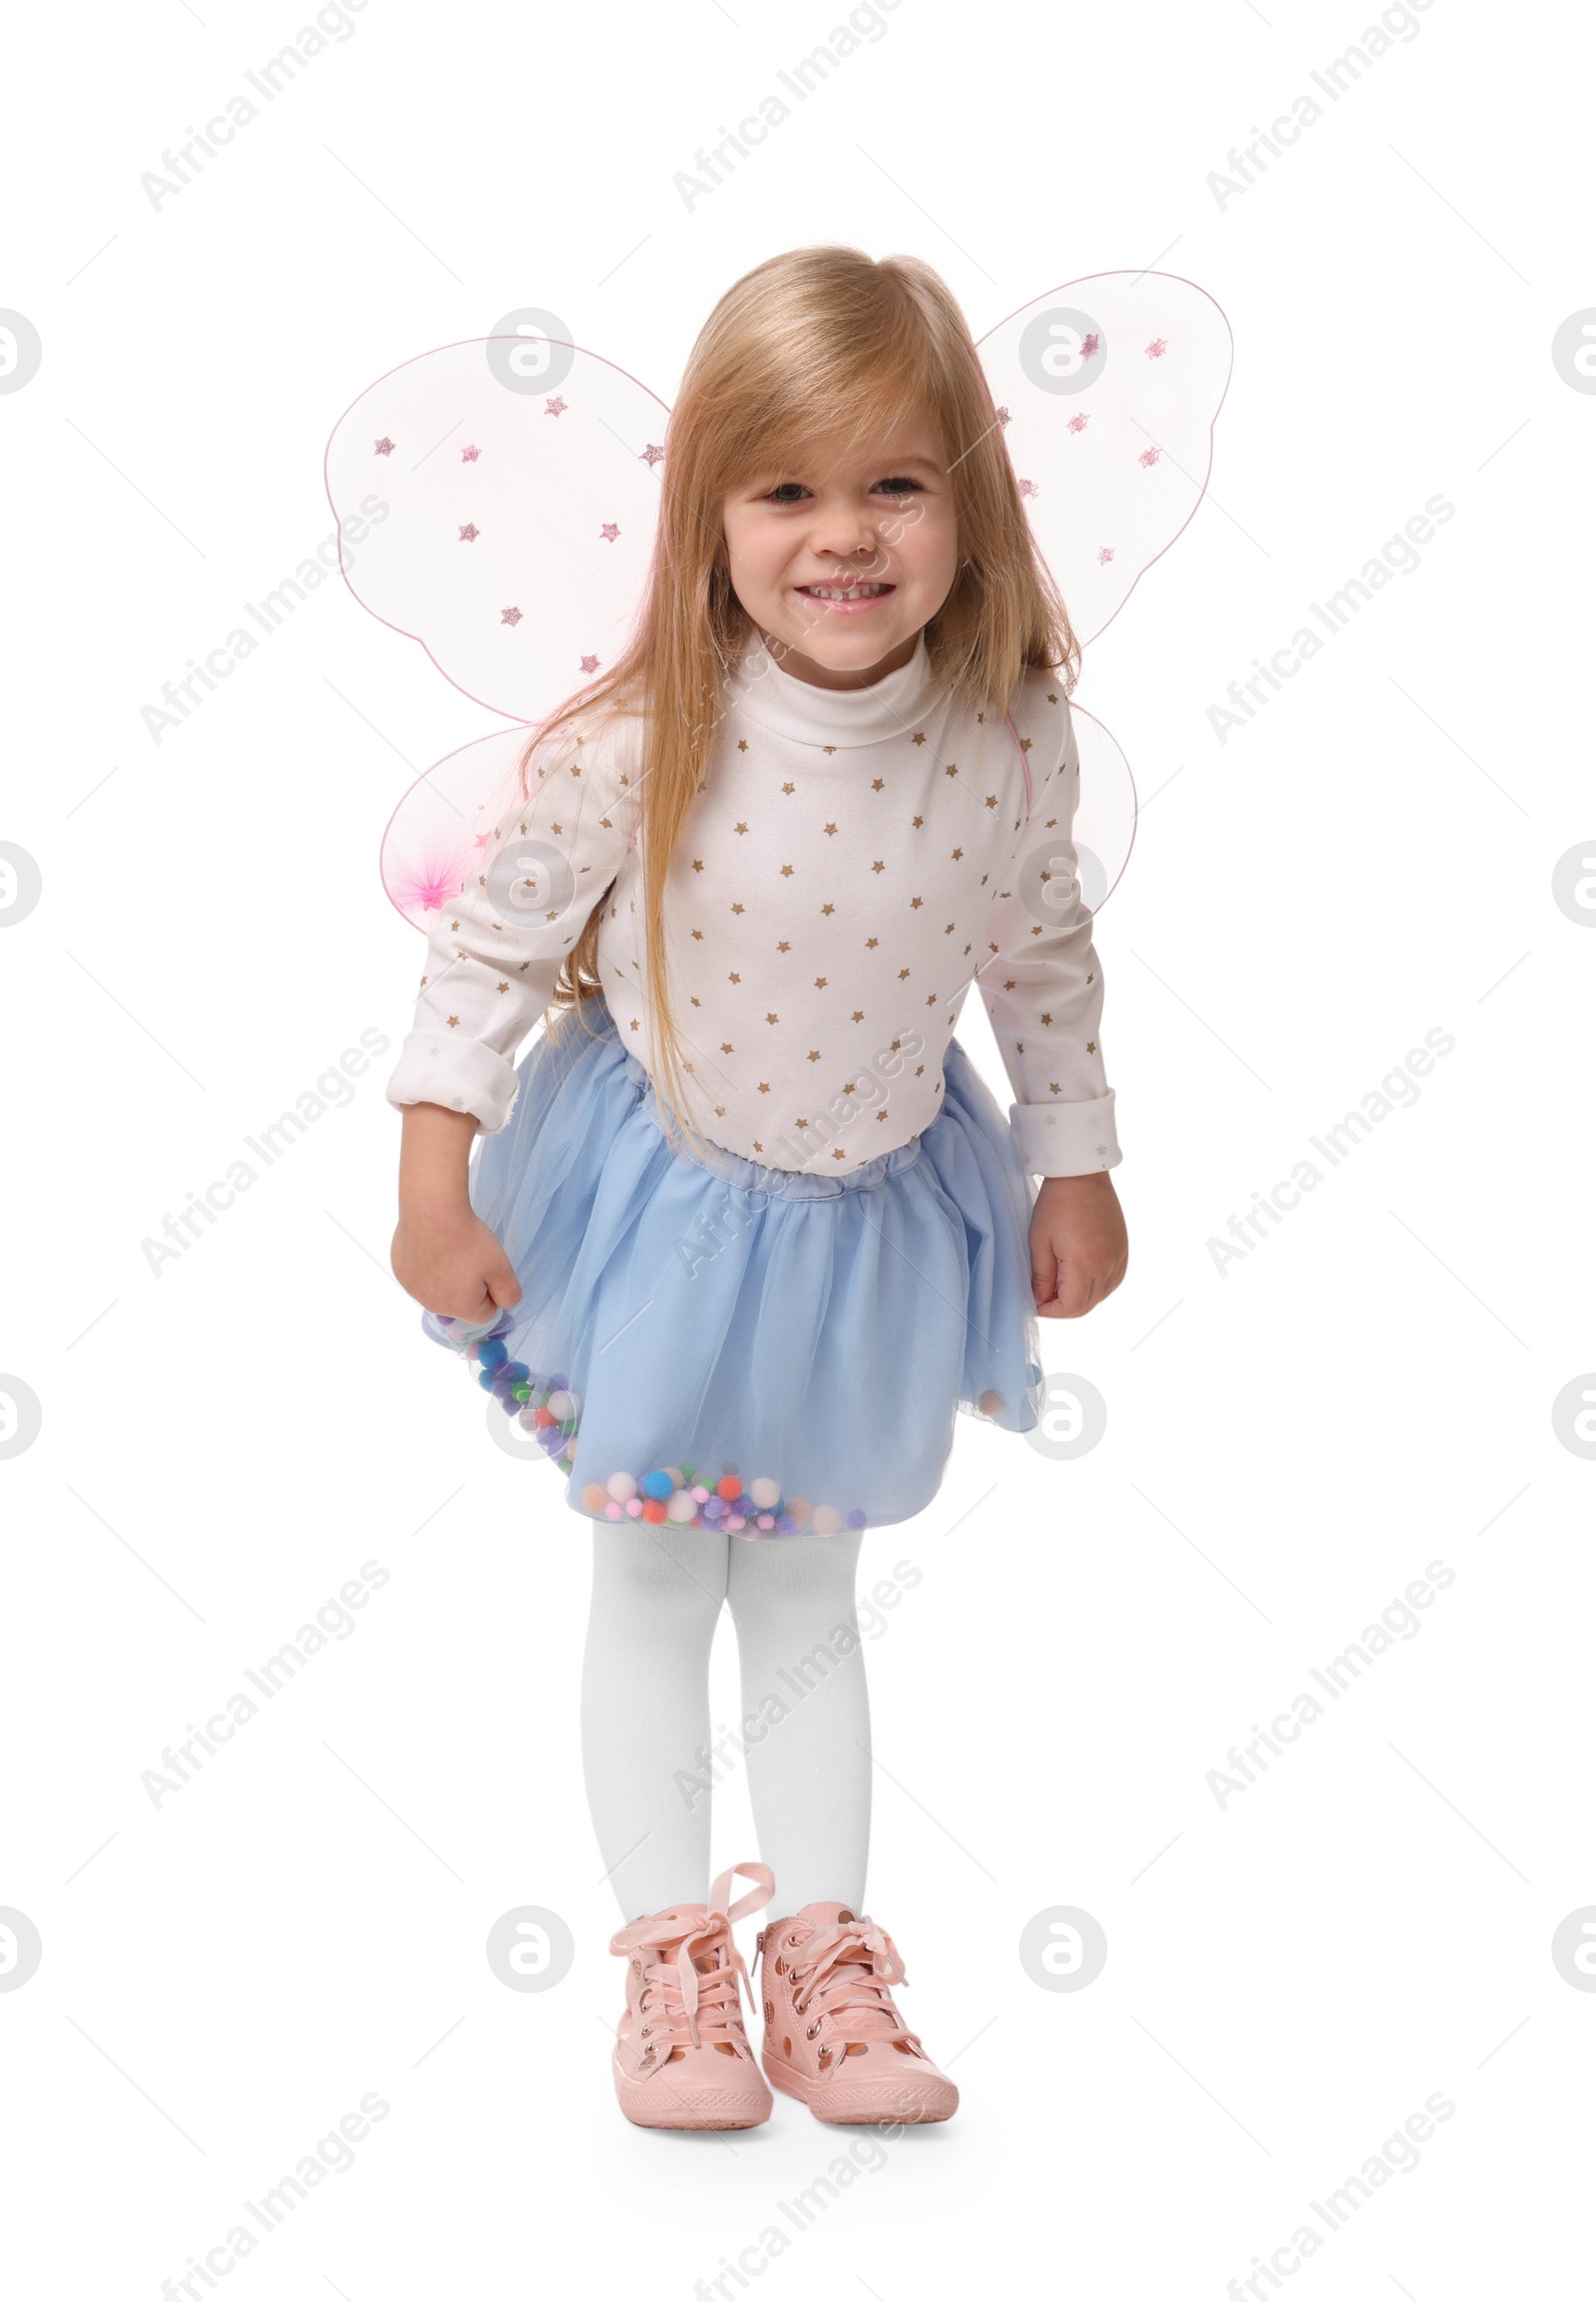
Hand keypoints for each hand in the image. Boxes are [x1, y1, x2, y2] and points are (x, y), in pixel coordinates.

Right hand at [392, 1101, 520, 1322]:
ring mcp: (412, 1289)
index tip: (488, 1269)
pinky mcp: (400, 1271)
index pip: (484, 1314)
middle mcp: (433, 1305)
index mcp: (459, 1308)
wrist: (431, 1211)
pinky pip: (419, 1276)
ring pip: (437, 1289)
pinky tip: (430, 1245)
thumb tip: (503, 1305)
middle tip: (469, 1257)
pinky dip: (427, 1265)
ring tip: (449, 1249)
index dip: (491, 1292)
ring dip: (446, 1277)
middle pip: (459, 1303)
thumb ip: (509, 1294)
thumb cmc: (468, 1240)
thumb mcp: (501, 1267)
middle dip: (467, 1286)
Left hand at [1029, 1171, 1126, 1318]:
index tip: (1036, 1305)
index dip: (1052, 1312)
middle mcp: (1107, 1265)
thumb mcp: (1039, 1242)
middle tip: (1045, 1299)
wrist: (1082, 1176)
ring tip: (1060, 1288)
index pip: (1071, 1307)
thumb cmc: (1057, 1204)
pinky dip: (1097, 1287)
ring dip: (1081, 1299)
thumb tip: (1041, 1301)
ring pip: (1101, 1295)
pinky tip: (1081, 1278)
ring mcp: (1118, 1258)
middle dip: (1064, 1308)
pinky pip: (1113, 1281)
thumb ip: (1042, 1277)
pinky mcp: (1123, 1250)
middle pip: (1087, 1305)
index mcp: (1084, 1265)